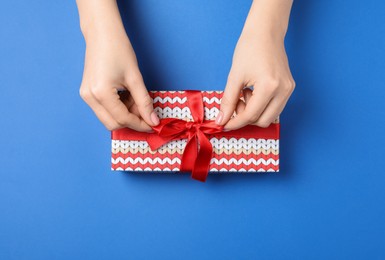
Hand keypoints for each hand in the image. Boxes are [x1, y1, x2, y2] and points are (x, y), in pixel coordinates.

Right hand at [77, 0, 158, 131]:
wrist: (102, 32)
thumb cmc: (118, 49)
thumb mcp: (135, 78)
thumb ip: (145, 102)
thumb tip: (153, 120)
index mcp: (101, 93)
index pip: (123, 119)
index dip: (141, 124)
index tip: (154, 124)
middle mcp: (90, 97)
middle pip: (113, 124)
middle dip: (132, 121)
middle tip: (146, 111)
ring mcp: (86, 96)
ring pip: (109, 118)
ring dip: (126, 114)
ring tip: (136, 99)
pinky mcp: (87, 93)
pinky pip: (104, 109)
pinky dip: (118, 108)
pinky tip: (128, 96)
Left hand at [215, 0, 294, 130]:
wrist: (265, 32)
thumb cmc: (249, 49)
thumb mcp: (235, 77)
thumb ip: (228, 101)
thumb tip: (221, 120)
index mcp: (269, 87)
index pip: (250, 116)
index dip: (234, 122)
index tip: (223, 124)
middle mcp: (283, 90)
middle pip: (263, 121)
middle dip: (245, 118)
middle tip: (236, 103)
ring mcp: (289, 90)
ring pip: (270, 117)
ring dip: (254, 113)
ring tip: (245, 94)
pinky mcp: (289, 88)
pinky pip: (275, 108)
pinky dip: (262, 106)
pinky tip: (253, 93)